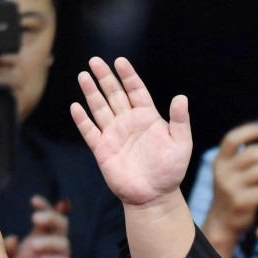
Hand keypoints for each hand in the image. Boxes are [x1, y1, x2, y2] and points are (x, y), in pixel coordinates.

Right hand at [71, 57, 191, 207]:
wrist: (154, 196)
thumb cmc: (170, 171)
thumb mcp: (181, 144)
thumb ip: (180, 121)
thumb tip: (181, 97)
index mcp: (147, 118)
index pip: (136, 90)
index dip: (128, 76)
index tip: (120, 62)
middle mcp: (128, 122)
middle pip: (114, 94)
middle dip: (105, 77)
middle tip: (95, 61)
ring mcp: (114, 135)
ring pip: (100, 108)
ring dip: (91, 92)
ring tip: (84, 75)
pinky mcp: (103, 150)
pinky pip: (90, 132)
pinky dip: (82, 120)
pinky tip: (76, 107)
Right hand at [202, 122, 257, 257]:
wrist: (222, 222)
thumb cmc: (234, 192)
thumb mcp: (231, 172)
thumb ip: (243, 158)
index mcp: (221, 161)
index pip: (232, 139)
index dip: (250, 130)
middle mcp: (223, 172)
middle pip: (253, 153)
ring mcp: (231, 187)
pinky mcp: (241, 202)